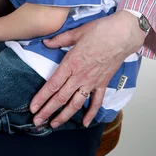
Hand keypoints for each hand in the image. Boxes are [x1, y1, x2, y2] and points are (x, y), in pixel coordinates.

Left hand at [30, 11, 145, 127]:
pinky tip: (84, 123)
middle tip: (37, 121)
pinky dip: (91, 113)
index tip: (33, 108)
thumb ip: (60, 39)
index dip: (41, 98)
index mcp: (71, 63)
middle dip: (47, 111)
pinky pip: (96, 102)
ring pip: (75, 103)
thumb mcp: (76, 32)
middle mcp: (80, 76)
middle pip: (61, 98)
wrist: (122, 35)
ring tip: (54, 124)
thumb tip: (46, 42)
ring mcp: (92, 82)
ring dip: (64, 116)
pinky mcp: (103, 84)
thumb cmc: (100, 31)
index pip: (53, 84)